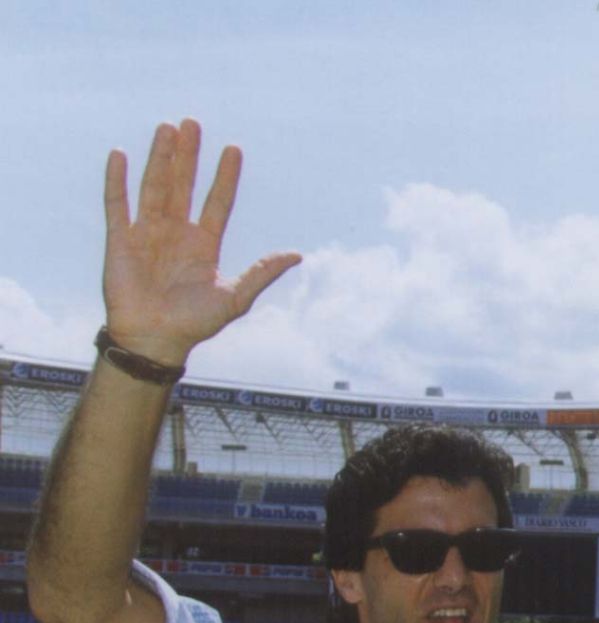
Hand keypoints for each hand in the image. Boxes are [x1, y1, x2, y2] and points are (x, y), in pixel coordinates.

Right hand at [102, 119, 300, 365]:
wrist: (156, 340)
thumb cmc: (195, 323)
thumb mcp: (235, 297)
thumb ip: (261, 273)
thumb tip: (297, 254)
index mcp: (204, 244)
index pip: (218, 202)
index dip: (225, 177)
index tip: (233, 149)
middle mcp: (176, 233)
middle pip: (184, 185)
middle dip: (188, 155)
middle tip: (192, 123)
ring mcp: (147, 234)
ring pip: (154, 187)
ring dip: (160, 158)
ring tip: (167, 128)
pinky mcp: (121, 240)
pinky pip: (117, 205)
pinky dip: (118, 181)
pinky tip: (121, 155)